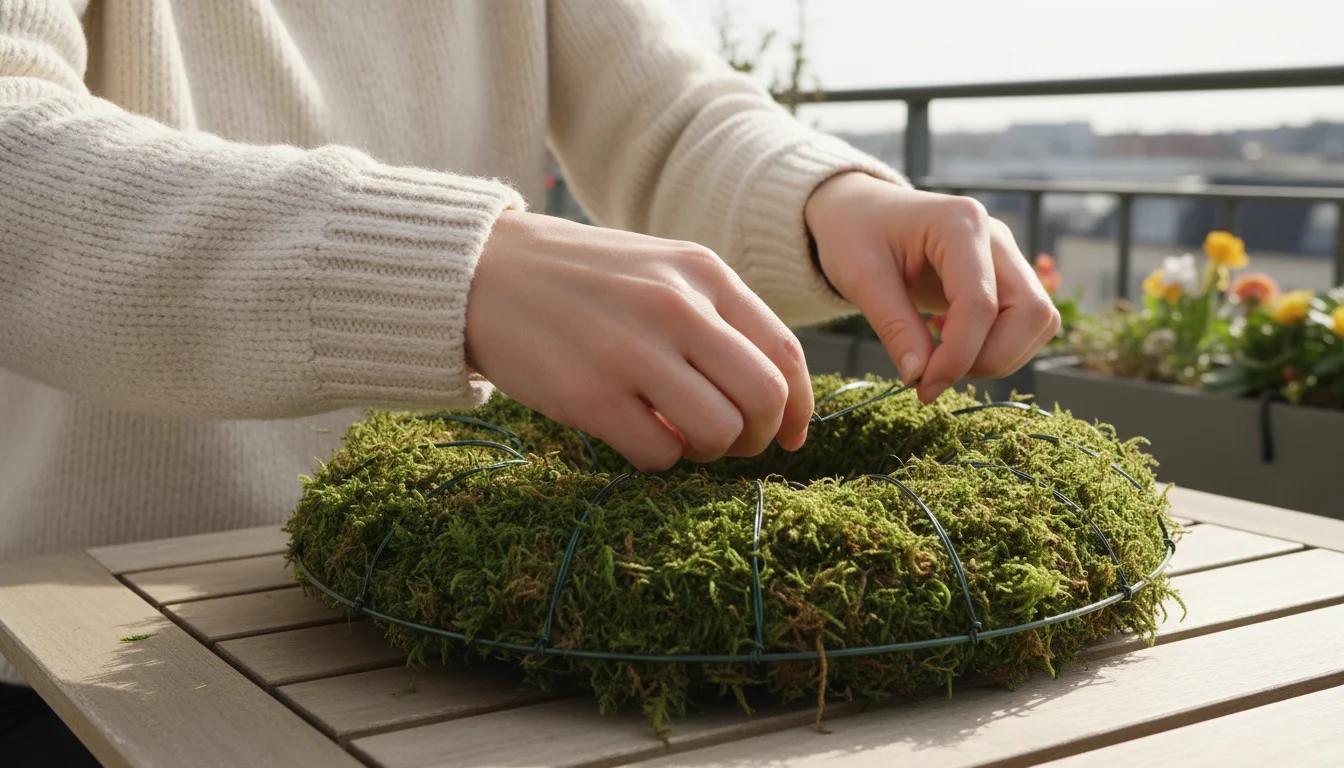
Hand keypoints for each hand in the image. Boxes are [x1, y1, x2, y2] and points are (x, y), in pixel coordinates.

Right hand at [465, 211, 812, 470]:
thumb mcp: (660, 270)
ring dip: (709, 452)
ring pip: (719, 432)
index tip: (791, 434)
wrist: (482, 271)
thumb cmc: (581, 280)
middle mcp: (676, 307)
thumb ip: (716, 316)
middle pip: (765, 398)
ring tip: (679, 436)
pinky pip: (660, 454)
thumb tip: (773, 394)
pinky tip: (636, 434)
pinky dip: (660, 459)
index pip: (785, 353)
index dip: (800, 408)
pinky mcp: (589, 395)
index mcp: (702, 273)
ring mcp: (632, 352)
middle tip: (732, 442)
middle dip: (760, 436)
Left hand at [805, 173, 1059, 403]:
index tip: (925, 387)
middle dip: (991, 358)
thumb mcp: (861, 278)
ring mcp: (1006, 255)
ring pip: (1038, 321)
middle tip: (938, 375)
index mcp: (959, 224)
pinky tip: (954, 346)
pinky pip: (1026, 323)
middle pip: (1031, 313)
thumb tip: (919, 377)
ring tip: (943, 360)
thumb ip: (894, 327)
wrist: (860, 211)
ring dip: (999, 356)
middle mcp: (996, 236)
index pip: (980, 303)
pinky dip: (999, 347)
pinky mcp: (1006, 276)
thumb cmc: (856, 235)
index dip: (958, 356)